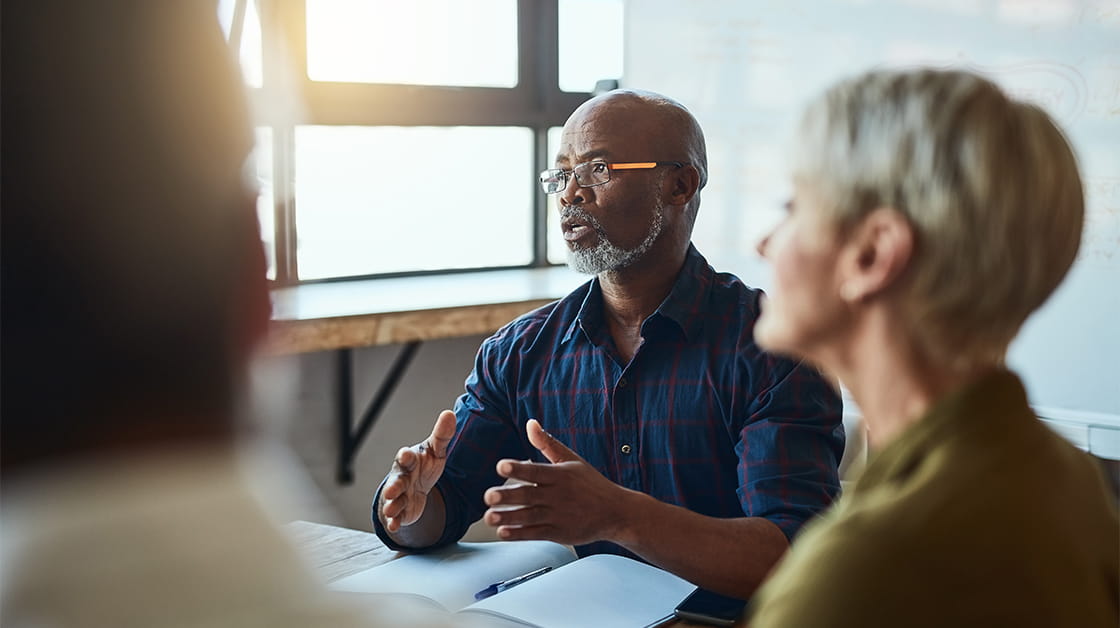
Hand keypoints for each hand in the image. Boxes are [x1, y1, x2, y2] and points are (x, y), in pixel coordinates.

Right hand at [380, 410, 455, 532]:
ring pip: (394, 500)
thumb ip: (442, 435)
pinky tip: (395, 525)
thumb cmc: (424, 465)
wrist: (417, 487)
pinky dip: (395, 521)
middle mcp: (401, 477)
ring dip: (392, 504)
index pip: (406, 457)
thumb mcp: (435, 451)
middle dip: (394, 485)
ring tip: (392, 509)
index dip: (406, 456)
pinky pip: (396, 516)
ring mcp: (399, 495)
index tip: (406, 454)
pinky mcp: (401, 511)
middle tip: (392, 490)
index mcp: (410, 461)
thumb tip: (449, 413)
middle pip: (396, 480)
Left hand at [482, 419, 633, 545]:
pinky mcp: (558, 533)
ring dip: (508, 517)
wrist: (616, 512)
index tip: (501, 466)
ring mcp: (558, 516)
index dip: (518, 468)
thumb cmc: (591, 484)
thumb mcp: (571, 460)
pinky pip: (535, 534)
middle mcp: (557, 496)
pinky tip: (503, 532)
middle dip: (507, 496)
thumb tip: (530, 423)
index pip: (535, 471)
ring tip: (490, 517)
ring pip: (529, 517)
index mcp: (559, 475)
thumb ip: (548, 444)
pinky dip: (519, 534)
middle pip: (529, 495)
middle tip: (488, 495)